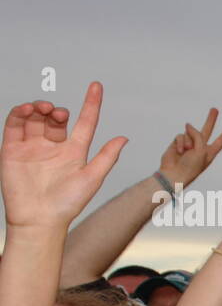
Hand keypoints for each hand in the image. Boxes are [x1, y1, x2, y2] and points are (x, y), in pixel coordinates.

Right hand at [1, 83, 126, 230]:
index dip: (91, 104)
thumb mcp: (92, 178)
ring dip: (39, 108)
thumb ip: (106, 157)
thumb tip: (124, 138)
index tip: (96, 86)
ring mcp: (32, 147)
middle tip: (59, 113)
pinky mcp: (13, 149)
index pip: (85, 122)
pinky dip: (19, 113)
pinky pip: (14, 125)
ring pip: (35, 118)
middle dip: (58, 110)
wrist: (39, 219)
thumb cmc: (68, 204)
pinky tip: (27, 110)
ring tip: (43, 109)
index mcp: (75, 152)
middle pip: (56, 119)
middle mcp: (54, 147)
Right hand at [157, 108, 221, 186]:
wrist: (174, 174)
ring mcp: (189, 144)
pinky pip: (180, 135)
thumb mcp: (201, 151)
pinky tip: (179, 151)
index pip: (221, 140)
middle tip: (215, 109)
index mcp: (210, 152)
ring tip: (186, 152)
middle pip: (207, 130)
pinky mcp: (178, 142)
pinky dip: (180, 142)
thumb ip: (198, 135)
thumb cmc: (191, 166)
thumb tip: (188, 124)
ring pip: (190, 132)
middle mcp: (200, 147)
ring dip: (188, 141)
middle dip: (211, 120)